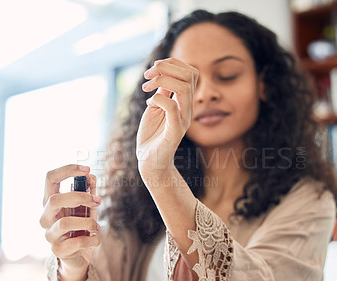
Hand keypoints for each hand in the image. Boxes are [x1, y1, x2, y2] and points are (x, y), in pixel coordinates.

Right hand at [39, 164, 100, 278]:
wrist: (78, 255)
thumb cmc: (81, 226)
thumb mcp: (87, 207)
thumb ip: (89, 192)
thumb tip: (91, 177)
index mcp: (51, 201)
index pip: (50, 178)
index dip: (67, 170)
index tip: (87, 169)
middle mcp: (46, 217)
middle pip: (54, 199)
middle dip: (80, 197)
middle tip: (98, 201)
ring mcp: (49, 234)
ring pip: (65, 223)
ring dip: (88, 222)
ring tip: (97, 226)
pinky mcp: (58, 250)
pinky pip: (76, 242)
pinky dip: (92, 239)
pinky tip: (96, 239)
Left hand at [136, 58, 197, 180]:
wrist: (150, 161)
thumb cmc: (152, 134)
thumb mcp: (156, 107)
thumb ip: (162, 91)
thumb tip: (162, 73)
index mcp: (184, 101)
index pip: (190, 72)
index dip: (172, 63)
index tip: (152, 69)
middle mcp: (187, 108)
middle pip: (190, 74)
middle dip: (167, 67)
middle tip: (148, 75)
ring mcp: (183, 119)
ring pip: (184, 87)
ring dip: (162, 80)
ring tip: (146, 86)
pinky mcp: (175, 131)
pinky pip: (172, 107)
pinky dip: (158, 99)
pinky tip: (148, 103)